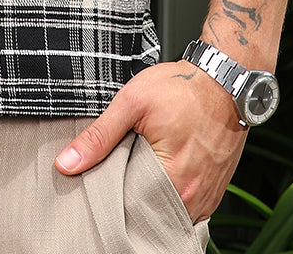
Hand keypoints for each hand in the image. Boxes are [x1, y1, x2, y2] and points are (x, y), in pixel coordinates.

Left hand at [54, 61, 247, 221]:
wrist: (225, 77)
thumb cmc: (183, 87)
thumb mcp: (133, 102)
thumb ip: (99, 136)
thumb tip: (67, 163)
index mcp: (172, 179)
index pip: (130, 213)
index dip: (113, 200)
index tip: (102, 186)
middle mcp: (194, 196)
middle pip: (150, 216)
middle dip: (132, 203)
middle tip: (120, 178)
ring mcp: (207, 196)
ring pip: (169, 213)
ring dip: (153, 200)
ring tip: (140, 175)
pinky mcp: (215, 190)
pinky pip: (187, 207)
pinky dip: (171, 197)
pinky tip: (160, 177)